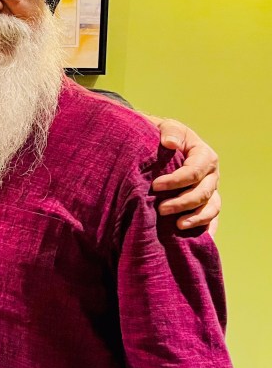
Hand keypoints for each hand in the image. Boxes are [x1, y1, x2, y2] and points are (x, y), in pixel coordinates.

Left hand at [149, 116, 219, 231]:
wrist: (159, 145)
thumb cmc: (162, 135)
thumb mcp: (165, 127)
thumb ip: (169, 131)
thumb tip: (169, 143)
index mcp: (204, 156)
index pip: (194, 172)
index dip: (176, 181)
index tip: (155, 186)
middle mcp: (211, 176)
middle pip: (203, 193)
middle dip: (183, 203)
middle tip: (161, 209)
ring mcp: (210, 191)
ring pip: (211, 208)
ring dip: (196, 219)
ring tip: (178, 225)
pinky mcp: (205, 204)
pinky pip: (210, 219)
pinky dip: (205, 230)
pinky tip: (195, 241)